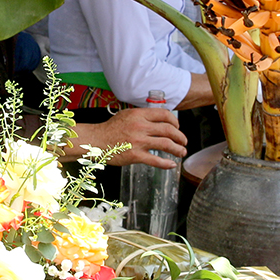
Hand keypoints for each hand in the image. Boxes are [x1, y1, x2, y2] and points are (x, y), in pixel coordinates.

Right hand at [69, 107, 186, 168]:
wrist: (96, 141)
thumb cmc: (109, 129)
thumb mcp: (126, 115)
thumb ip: (142, 116)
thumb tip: (158, 119)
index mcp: (139, 115)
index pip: (164, 114)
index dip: (175, 121)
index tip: (178, 127)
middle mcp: (140, 127)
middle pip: (169, 130)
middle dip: (180, 136)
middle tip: (184, 141)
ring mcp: (138, 141)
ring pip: (166, 144)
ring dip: (178, 149)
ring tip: (182, 152)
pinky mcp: (135, 155)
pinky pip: (156, 160)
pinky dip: (166, 163)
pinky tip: (171, 164)